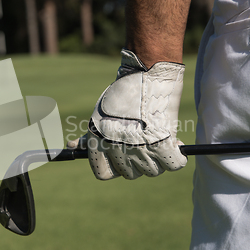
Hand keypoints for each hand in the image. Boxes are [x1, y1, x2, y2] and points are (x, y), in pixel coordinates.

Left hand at [68, 49, 186, 179]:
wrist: (146, 75)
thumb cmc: (123, 94)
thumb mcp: (99, 116)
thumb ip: (88, 137)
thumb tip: (71, 147)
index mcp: (99, 143)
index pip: (103, 174)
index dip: (115, 167)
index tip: (123, 157)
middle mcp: (118, 149)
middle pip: (131, 174)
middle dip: (138, 162)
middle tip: (145, 144)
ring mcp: (141, 148)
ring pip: (152, 171)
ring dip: (159, 160)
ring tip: (159, 140)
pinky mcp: (164, 143)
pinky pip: (174, 164)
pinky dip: (177, 156)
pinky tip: (175, 143)